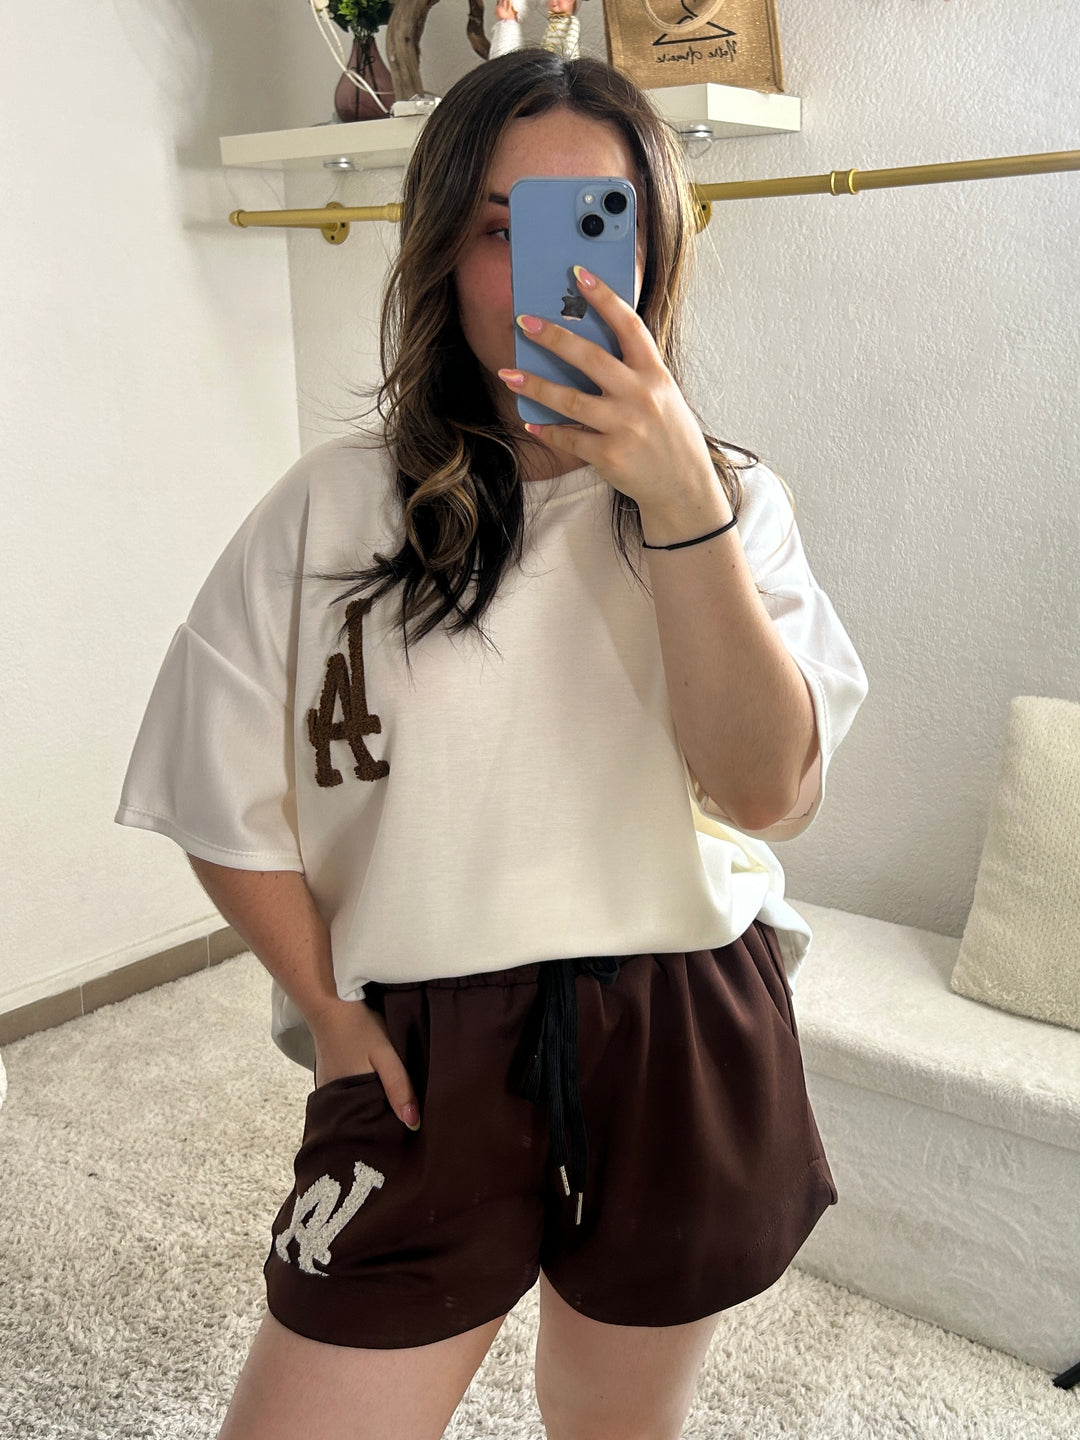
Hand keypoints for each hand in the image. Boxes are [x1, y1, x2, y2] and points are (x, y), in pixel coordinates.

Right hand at [312, 1000, 420, 1129]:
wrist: (330, 1004)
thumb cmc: (358, 1027)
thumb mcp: (385, 1055)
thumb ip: (398, 1087)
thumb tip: (413, 1124)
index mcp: (346, 1101)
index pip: (370, 1127)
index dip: (389, 1129)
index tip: (408, 1132)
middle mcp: (332, 1101)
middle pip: (362, 1119)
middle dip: (381, 1120)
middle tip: (405, 1119)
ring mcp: (328, 1090)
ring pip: (355, 1107)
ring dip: (371, 1107)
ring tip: (392, 1105)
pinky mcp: (328, 1079)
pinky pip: (348, 1095)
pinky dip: (361, 1095)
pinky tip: (374, 1088)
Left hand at [496, 265, 728, 526]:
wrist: (683, 487)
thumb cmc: (668, 436)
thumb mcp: (663, 396)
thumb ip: (633, 373)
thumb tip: (586, 348)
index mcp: (656, 375)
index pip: (629, 326)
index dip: (605, 298)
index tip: (579, 274)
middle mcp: (641, 396)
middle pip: (590, 358)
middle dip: (554, 337)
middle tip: (524, 322)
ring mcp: (624, 427)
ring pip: (569, 400)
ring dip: (534, 385)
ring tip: (507, 373)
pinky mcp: (609, 455)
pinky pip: (568, 438)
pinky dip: (546, 431)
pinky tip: (530, 423)